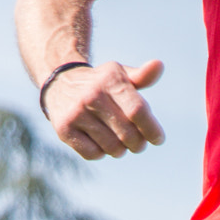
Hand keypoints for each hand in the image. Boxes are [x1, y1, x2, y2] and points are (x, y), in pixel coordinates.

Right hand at [44, 58, 165, 159]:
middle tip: (138, 143)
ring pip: (112, 148)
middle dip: (138, 144)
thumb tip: (159, 65)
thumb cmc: (100, 84)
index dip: (151, 129)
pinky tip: (99, 142)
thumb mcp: (119, 75)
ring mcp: (76, 113)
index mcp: (110, 81)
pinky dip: (101, 153)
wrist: (60, 84)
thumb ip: (142, 76)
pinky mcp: (64, 129)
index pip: (137, 111)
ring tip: (118, 141)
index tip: (158, 139)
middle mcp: (92, 96)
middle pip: (128, 134)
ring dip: (120, 150)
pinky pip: (94, 154)